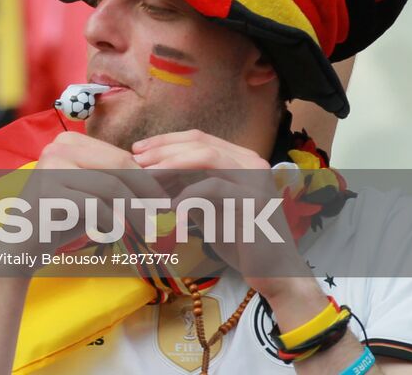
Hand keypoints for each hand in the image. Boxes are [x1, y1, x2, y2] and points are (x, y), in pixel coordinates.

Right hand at [29, 132, 171, 255]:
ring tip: (145, 227)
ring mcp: (51, 167)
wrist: (24, 242)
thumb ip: (115, 180)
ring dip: (134, 210)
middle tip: (163, 212)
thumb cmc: (62, 217)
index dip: (146, 178)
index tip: (163, 198)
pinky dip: (112, 222)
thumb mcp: (90, 192)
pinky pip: (95, 205)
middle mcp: (58, 147)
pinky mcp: (49, 192)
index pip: (120, 156)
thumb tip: (160, 180)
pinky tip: (117, 234)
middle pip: (118, 166)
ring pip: (110, 185)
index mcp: (70, 141)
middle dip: (145, 190)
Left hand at [134, 131, 305, 290]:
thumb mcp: (208, 207)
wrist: (275, 273)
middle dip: (164, 149)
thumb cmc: (239, 240)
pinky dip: (188, 195)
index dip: (166, 141)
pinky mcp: (256, 202)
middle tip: (136, 161)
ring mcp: (257, 180)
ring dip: (172, 165)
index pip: (200, 138)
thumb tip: (150, 172)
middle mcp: (253, 163)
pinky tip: (171, 208)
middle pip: (201, 142)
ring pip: (208, 157)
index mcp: (242, 160)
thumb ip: (188, 187)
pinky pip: (215, 188)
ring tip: (148, 177)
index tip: (138, 150)